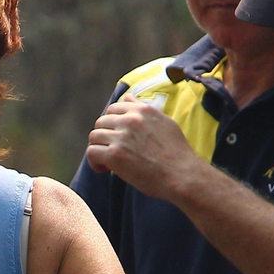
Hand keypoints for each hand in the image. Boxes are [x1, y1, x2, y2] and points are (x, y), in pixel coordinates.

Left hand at [85, 97, 203, 200]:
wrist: (182, 175)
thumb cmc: (176, 152)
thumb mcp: (164, 122)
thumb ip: (143, 109)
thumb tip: (128, 98)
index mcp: (142, 110)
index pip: (113, 109)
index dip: (112, 124)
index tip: (118, 137)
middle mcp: (130, 120)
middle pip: (101, 122)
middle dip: (105, 136)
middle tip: (113, 151)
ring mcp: (121, 137)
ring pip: (94, 136)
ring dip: (99, 148)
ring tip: (109, 161)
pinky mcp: (115, 155)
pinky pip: (92, 152)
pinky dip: (94, 162)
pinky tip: (104, 169)